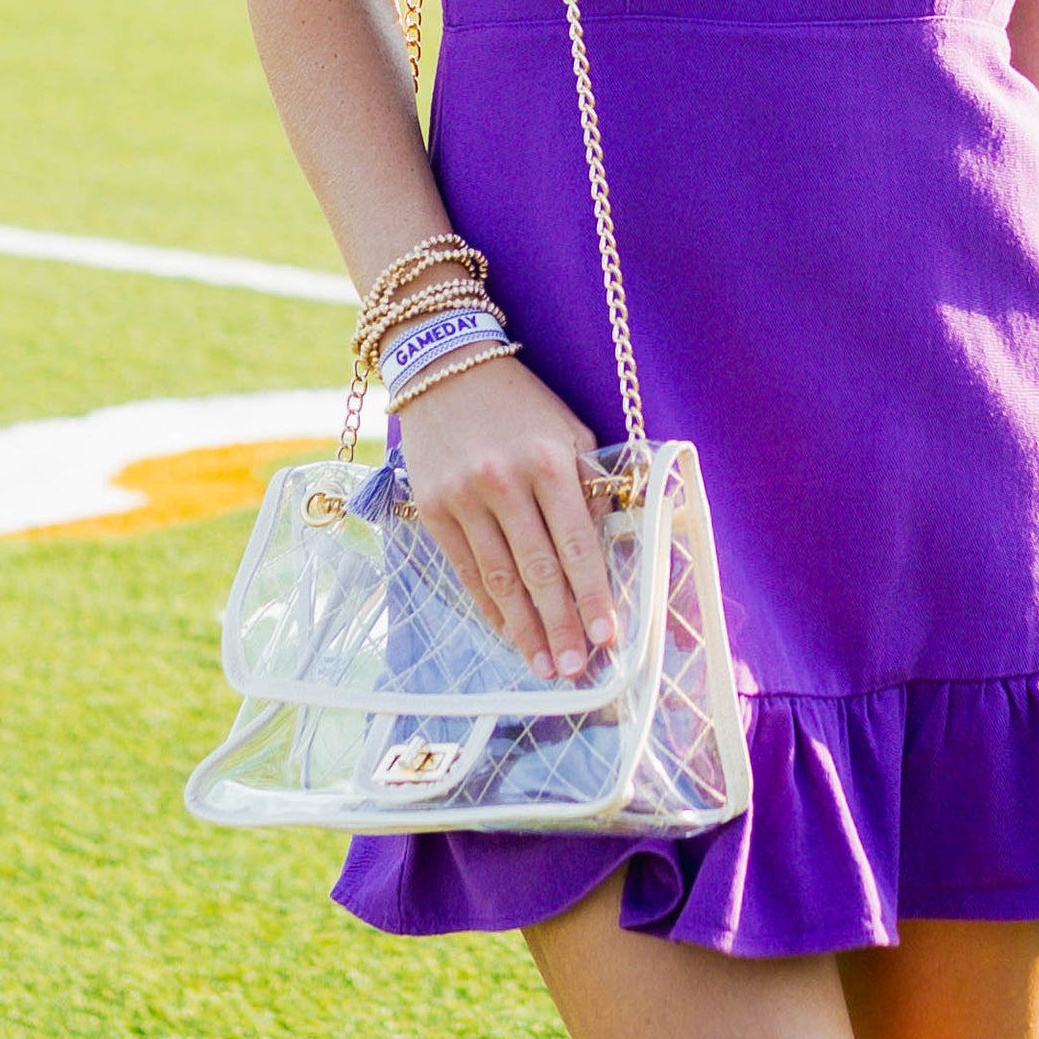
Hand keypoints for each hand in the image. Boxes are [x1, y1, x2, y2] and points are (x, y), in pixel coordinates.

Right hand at [394, 355, 620, 678]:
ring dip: (523, 628)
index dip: (593, 593)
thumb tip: (606, 549)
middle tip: (574, 671)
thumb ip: (591, 485)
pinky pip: (464, 569)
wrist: (445, 367)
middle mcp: (504, 481)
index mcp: (548, 460)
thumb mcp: (570, 431)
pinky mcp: (431, 507)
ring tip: (543, 666)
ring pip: (498, 578)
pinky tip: (506, 632)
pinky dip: (487, 605)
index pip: (576, 542)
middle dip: (559, 625)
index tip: (607, 636)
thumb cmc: (522, 405)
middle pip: (537, 569)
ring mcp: (463, 496)